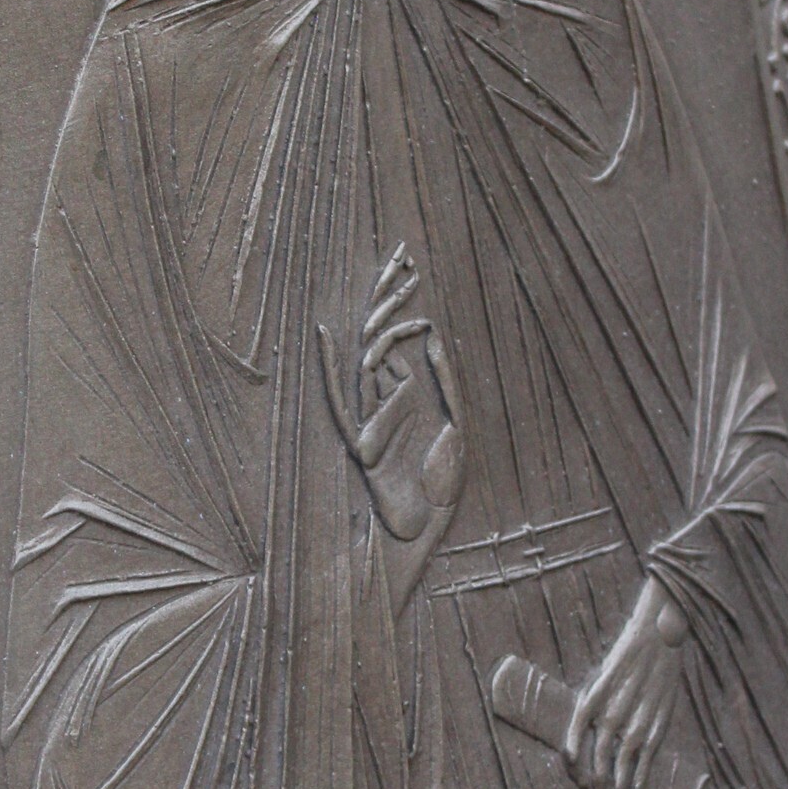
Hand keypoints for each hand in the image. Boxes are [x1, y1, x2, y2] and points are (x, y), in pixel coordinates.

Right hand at [319, 243, 464, 542]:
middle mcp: (381, 397)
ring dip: (385, 319)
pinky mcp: (361, 441)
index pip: (396, 333)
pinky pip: (346, 397)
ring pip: (369, 355)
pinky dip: (336, 367)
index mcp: (403, 391)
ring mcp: (369, 416)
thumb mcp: (456, 424)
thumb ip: (443, 381)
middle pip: (379, 333)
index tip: (409, 265)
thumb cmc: (439, 487)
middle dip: (388, 295)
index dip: (400, 299)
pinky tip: (332, 334)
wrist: (421, 532)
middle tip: (400, 255)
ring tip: (404, 289)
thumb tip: (430, 334)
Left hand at [565, 578, 688, 788]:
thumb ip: (595, 703)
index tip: (577, 776)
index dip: (572, 763)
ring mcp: (634, 725)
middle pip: (598, 763)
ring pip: (622, 772)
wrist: (658, 637)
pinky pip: (644, 766)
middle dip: (598, 787)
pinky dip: (640, 788)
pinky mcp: (656, 728)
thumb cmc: (627, 656)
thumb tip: (588, 730)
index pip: (573, 740)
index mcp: (590, 699)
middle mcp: (609, 715)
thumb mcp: (601, 676)